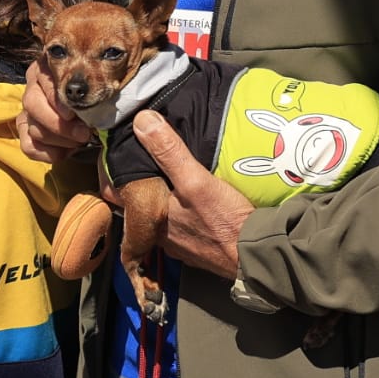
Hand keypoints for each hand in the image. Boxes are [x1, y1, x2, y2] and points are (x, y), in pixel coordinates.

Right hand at [17, 62, 91, 163]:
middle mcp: (32, 87)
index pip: (45, 82)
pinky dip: (48, 153)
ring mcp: (26, 111)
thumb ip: (90, 89)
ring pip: (33, 128)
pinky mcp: (25, 132)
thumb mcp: (93, 86)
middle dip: (58, 124)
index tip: (73, 115)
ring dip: (59, 140)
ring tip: (79, 141)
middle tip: (83, 134)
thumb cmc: (93, 96)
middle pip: (32, 104)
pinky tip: (65, 152)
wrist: (91, 114)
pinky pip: (29, 146)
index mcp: (46, 69)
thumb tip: (94, 102)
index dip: (58, 101)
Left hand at [133, 110, 252, 278]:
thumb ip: (169, 152)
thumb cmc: (225, 221)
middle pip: (145, 205)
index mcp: (152, 221)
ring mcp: (182, 247)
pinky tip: (199, 203)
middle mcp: (162, 238)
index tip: (123, 154)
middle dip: (147, 186)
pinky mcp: (202, 251)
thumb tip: (142, 121)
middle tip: (152, 161)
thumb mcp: (195, 180)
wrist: (258, 256)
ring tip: (175, 177)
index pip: (122, 194)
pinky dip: (188, 215)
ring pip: (166, 217)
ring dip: (169, 201)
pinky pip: (187, 228)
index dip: (120, 173)